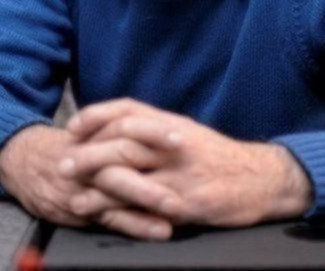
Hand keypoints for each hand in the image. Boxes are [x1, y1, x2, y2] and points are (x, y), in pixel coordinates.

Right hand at [0, 122, 176, 239]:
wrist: (25, 162)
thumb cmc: (71, 145)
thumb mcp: (92, 129)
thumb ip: (123, 130)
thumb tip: (169, 128)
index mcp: (97, 132)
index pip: (128, 126)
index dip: (154, 132)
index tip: (180, 137)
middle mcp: (91, 155)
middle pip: (124, 155)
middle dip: (156, 163)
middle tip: (184, 171)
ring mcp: (86, 183)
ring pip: (117, 188)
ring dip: (148, 197)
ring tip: (175, 207)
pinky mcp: (81, 209)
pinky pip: (111, 217)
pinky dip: (136, 224)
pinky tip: (158, 230)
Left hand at [61, 99, 312, 233]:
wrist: (261, 178)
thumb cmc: (220, 157)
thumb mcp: (189, 134)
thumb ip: (157, 132)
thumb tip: (121, 130)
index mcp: (174, 124)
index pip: (129, 110)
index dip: (98, 115)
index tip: (74, 126)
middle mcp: (175, 143)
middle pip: (124, 141)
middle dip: (89, 151)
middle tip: (63, 162)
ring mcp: (181, 173)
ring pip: (131, 173)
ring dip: (97, 182)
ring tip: (72, 193)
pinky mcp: (188, 202)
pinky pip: (146, 205)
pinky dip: (119, 209)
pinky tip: (102, 214)